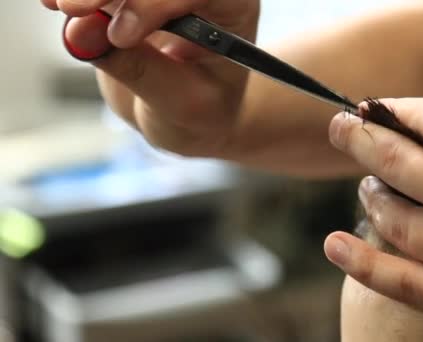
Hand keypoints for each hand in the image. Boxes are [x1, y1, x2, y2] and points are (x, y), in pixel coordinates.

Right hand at [41, 0, 259, 155]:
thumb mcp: (181, 103)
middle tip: (73, 9)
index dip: (156, 2)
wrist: (189, 117)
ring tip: (58, 5)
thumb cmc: (202, 113)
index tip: (123, 34)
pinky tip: (51, 1)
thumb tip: (82, 31)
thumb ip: (139, 70)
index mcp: (231, 8)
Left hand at [324, 57, 422, 338]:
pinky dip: (361, 263)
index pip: (421, 121)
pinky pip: (400, 281)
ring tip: (364, 181)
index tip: (374, 105)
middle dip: (359, 139)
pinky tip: (335, 246)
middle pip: (392, 163)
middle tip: (339, 128)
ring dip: (369, 193)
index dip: (392, 109)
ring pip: (390, 218)